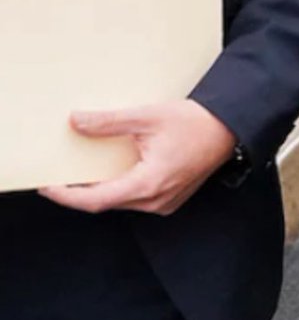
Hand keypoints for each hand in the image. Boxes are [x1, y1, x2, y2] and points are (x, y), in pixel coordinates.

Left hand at [39, 99, 236, 214]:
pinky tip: (117, 171)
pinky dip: (122, 187)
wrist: (229, 127)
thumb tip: (77, 122)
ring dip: (103, 189)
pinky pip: (137, 198)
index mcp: (148, 183)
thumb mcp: (148, 116)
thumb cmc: (196, 122)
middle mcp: (156, 200)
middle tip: (61, 175)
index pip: (96, 201)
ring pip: (122, 201)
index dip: (67, 196)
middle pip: (107, 202)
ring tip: (86, 171)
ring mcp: (165, 202)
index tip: (48, 187)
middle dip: (81, 192)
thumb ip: (109, 122)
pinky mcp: (171, 199)